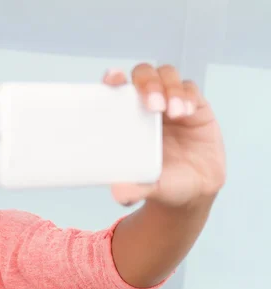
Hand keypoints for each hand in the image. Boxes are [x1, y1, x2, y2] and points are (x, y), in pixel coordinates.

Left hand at [103, 64, 225, 207]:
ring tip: (173, 112)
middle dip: (146, 82)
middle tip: (152, 105)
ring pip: (167, 75)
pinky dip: (187, 96)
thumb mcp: (147, 187)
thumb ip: (134, 188)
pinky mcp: (196, 106)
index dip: (113, 77)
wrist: (192, 192)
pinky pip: (191, 90)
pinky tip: (187, 112)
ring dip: (169, 88)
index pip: (116, 87)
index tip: (113, 79)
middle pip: (144, 74)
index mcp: (126, 117)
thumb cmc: (161, 183)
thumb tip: (118, 193)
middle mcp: (147, 105)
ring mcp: (171, 102)